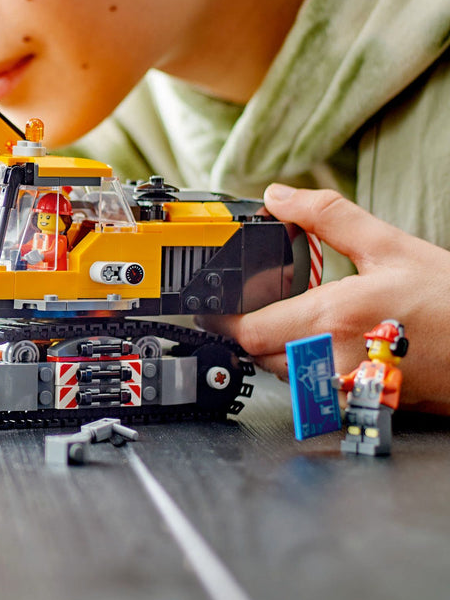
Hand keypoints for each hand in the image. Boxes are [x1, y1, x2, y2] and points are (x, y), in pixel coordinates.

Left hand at [201, 185, 449, 412]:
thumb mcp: (389, 246)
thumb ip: (327, 216)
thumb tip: (278, 197)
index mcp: (333, 317)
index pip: (249, 330)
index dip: (221, 319)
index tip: (210, 306)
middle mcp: (334, 358)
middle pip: (259, 355)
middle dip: (247, 331)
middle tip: (249, 305)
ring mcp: (350, 387)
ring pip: (285, 375)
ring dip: (275, 349)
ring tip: (290, 320)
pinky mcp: (365, 402)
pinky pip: (314, 390)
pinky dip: (305, 369)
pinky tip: (321, 344)